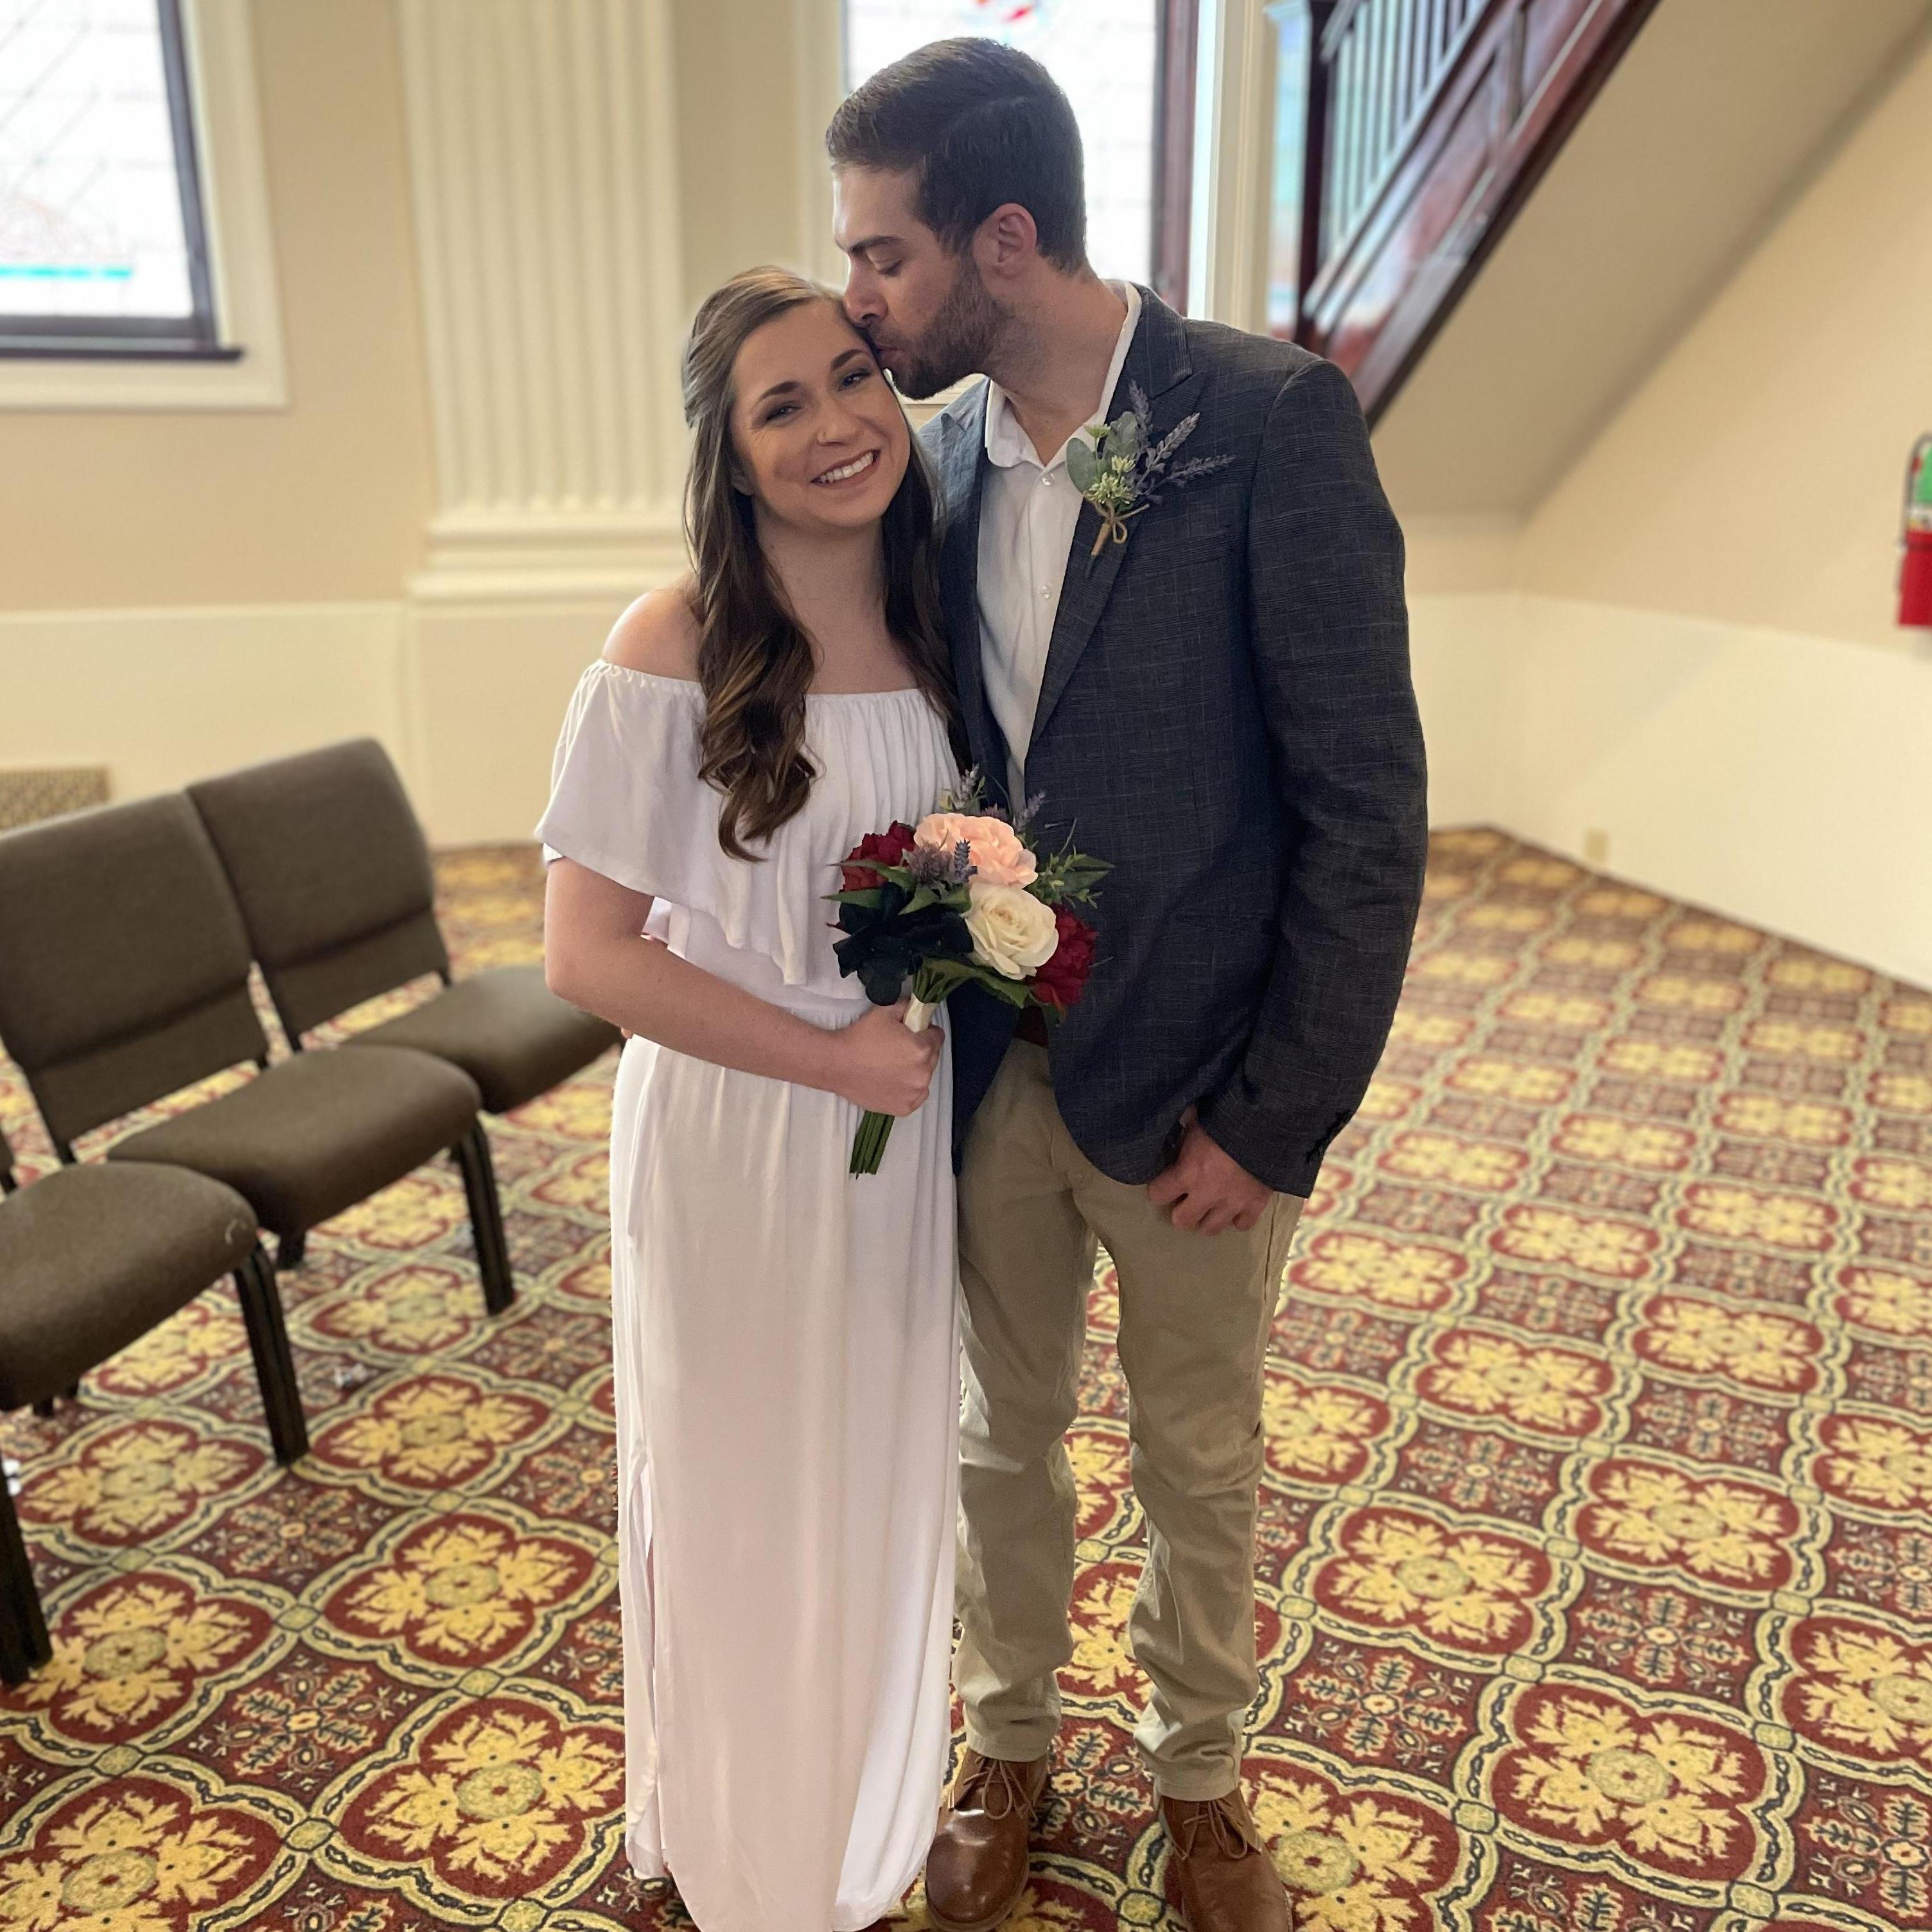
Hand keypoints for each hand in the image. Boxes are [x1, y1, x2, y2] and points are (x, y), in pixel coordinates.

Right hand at [833, 998, 942, 1115]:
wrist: (836, 1064)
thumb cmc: (860, 1037)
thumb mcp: (885, 1011)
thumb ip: (908, 1007)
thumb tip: (917, 1009)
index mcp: (922, 1048)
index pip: (937, 1036)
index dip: (925, 1031)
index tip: (912, 1032)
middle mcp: (923, 1073)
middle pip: (932, 1057)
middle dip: (920, 1050)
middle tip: (898, 1048)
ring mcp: (914, 1093)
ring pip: (924, 1076)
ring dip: (915, 1070)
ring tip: (892, 1066)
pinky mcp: (904, 1107)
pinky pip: (916, 1095)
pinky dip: (908, 1088)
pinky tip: (892, 1081)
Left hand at [1147, 1107, 1272, 1234]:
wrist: (1267, 1124)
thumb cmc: (1227, 1119)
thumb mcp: (1196, 1120)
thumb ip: (1183, 1130)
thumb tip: (1173, 1123)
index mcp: (1187, 1172)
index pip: (1158, 1194)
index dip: (1159, 1188)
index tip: (1165, 1183)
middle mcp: (1206, 1194)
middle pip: (1183, 1221)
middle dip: (1182, 1210)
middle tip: (1188, 1198)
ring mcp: (1232, 1204)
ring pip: (1211, 1229)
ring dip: (1207, 1218)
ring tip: (1210, 1205)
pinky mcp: (1255, 1206)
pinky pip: (1241, 1225)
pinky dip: (1237, 1218)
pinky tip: (1235, 1205)